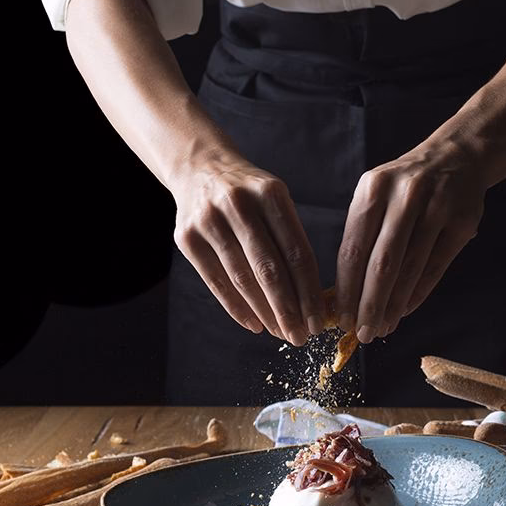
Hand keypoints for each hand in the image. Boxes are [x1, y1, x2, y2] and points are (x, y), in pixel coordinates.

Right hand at [171, 156, 322, 344]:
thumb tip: (312, 297)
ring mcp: (209, 220)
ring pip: (242, 278)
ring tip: (280, 333)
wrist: (200, 167)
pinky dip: (236, 307)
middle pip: (269, 269)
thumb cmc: (249, 194)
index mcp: (271, 194)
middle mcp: (239, 204)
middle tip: (300, 337)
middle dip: (288, 310)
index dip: (309, 291)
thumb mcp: (275, 200)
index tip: (318, 321)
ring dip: (264, 313)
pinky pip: (215, 281)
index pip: (296, 252)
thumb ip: (292, 239)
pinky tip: (254, 324)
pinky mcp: (186, 237)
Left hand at [334, 148, 486, 343]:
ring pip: (411, 268)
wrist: (456, 156)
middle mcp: (404, 196)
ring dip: (395, 304)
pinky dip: (419, 292)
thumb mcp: (376, 195)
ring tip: (383, 327)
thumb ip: (361, 236)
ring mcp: (437, 207)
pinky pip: (436, 266)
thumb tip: (343, 294)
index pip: (354, 249)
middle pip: (382, 263)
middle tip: (363, 333)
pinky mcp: (462, 221)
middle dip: (369, 304)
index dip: (346, 289)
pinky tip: (406, 310)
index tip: (341, 318)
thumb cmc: (404, 187)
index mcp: (373, 189)